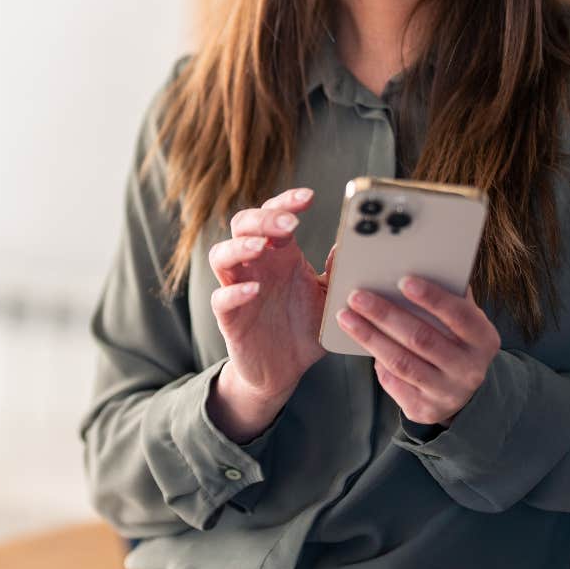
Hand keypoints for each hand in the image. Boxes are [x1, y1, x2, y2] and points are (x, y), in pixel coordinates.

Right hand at [208, 187, 334, 405]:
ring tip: (260, 247)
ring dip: (239, 246)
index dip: (287, 202)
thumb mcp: (329, 297)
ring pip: (221, 255)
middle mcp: (256, 266)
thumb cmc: (305, 327)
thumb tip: (348, 245)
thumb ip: (337, 271)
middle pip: (243, 225)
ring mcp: (238, 289)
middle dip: (263, 219)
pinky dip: (234, 292)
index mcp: (281, 254)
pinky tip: (254, 290)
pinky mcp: (229, 318)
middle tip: (290, 225)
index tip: (308, 198)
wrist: (285, 370)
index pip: (275, 214)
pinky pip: (221, 299)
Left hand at [335, 276, 497, 426]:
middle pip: (422, 339)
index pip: (459, 315)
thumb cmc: (456, 341)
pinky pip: (395, 383)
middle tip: (357, 296)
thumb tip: (419, 258)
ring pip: (402, 362)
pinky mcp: (425, 410)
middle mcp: (470, 369)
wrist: (462, 391)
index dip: (432, 298)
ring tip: (346, 317)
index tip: (403, 280)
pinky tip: (359, 345)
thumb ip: (449, 296)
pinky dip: (376, 364)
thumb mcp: (464, 321)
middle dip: (386, 315)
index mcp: (483, 339)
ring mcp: (448, 393)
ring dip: (370, 337)